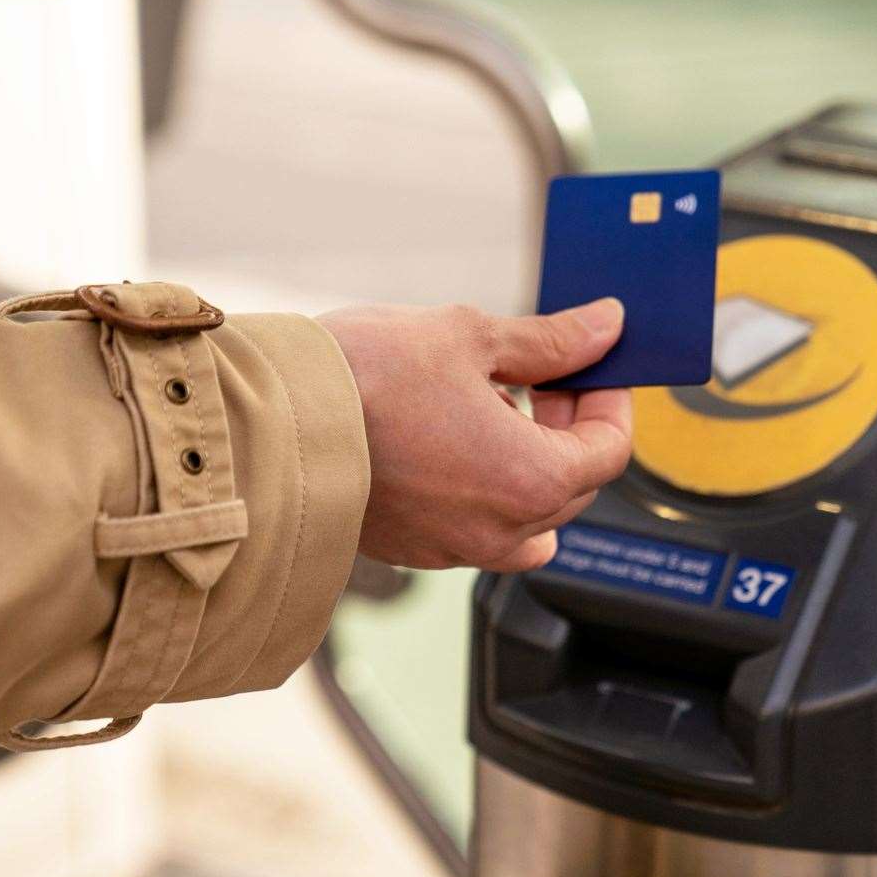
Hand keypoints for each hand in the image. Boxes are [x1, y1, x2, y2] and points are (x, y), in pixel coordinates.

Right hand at [317, 299, 631, 571]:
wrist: (266, 425)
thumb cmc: (364, 379)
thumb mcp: (469, 338)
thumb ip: (549, 342)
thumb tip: (606, 326)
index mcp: (532, 481)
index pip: (610, 448)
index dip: (608, 398)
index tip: (590, 363)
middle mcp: (503, 532)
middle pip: (573, 484)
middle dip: (566, 425)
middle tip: (539, 373)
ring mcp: (455, 548)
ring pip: (527, 514)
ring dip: (525, 460)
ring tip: (486, 405)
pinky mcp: (412, 550)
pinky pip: (475, 527)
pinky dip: (481, 486)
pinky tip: (444, 437)